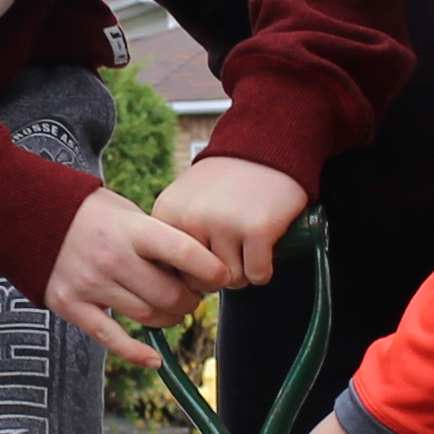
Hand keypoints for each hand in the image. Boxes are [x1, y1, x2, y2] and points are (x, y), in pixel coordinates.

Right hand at [45, 186, 223, 359]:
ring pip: (148, 317)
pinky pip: (112, 339)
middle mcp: (112, 258)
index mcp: (131, 230)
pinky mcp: (72, 306)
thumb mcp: (126, 211)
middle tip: (194, 296)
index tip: (222, 276)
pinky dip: (137, 353)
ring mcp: (91, 285)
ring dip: (170, 319)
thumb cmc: (88, 212)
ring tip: (173, 310)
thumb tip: (195, 265)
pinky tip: (154, 359)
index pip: (181, 252)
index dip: (209, 268)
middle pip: (169, 294)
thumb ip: (155, 236)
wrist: (27, 215)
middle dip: (191, 300)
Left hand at [151, 154, 305, 289]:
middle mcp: (191, 219)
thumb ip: (174, 234)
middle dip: (217, 277)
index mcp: (168, 214)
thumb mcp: (185, 200)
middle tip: (231, 254)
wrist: (265, 146)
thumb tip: (174, 286)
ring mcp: (224, 224)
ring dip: (244, 273)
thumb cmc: (226, 180)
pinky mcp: (257, 230)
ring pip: (231, 281)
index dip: (189, 272)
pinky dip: (264, 270)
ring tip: (247, 249)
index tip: (203, 261)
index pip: (169, 271)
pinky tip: (264, 250)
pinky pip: (258, 275)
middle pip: (200, 282)